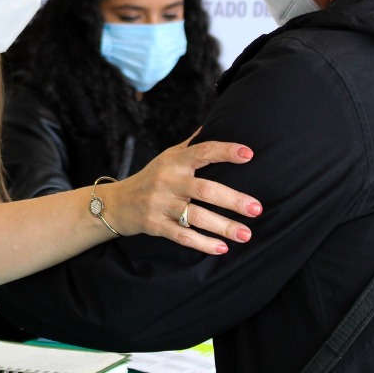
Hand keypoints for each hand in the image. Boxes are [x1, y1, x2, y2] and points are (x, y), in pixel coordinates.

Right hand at [99, 138, 258, 254]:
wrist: (116, 203)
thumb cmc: (150, 177)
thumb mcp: (168, 156)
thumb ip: (192, 145)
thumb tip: (216, 124)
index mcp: (174, 161)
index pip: (202, 151)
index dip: (225, 151)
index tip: (249, 154)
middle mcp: (168, 181)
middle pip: (204, 189)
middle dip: (233, 200)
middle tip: (257, 208)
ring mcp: (161, 204)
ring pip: (196, 216)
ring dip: (223, 226)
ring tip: (246, 234)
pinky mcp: (155, 225)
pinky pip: (182, 236)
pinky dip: (203, 243)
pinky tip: (222, 248)